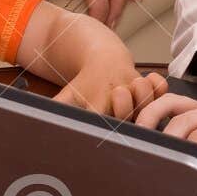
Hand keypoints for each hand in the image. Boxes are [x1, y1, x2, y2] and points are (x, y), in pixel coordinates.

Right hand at [53, 49, 167, 120]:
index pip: (109, 131)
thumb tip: (34, 127)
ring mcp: (141, 105)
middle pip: (130, 116)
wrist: (103, 65)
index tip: (107, 106)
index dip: (112, 121)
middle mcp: (123, 117)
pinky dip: (158, 83)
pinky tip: (149, 77)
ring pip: (148, 103)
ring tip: (132, 82)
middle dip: (126, 103)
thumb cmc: (85, 84)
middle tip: (117, 90)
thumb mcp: (65, 98)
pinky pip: (162, 91)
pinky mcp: (154, 93)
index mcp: (104, 121)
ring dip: (143, 90)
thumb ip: (52, 114)